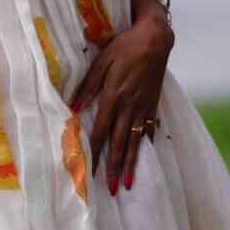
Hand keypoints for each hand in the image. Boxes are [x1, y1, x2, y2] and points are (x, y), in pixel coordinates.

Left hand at [69, 1, 171, 195]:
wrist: (155, 39)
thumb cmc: (124, 46)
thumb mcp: (102, 61)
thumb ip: (87, 86)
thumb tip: (73, 108)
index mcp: (113, 96)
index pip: (101, 130)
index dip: (94, 152)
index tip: (89, 170)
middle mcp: (129, 106)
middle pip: (119, 143)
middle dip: (114, 168)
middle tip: (111, 190)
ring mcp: (143, 107)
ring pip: (135, 141)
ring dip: (131, 164)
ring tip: (128, 184)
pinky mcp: (153, 105)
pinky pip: (147, 130)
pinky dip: (144, 146)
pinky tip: (142, 159)